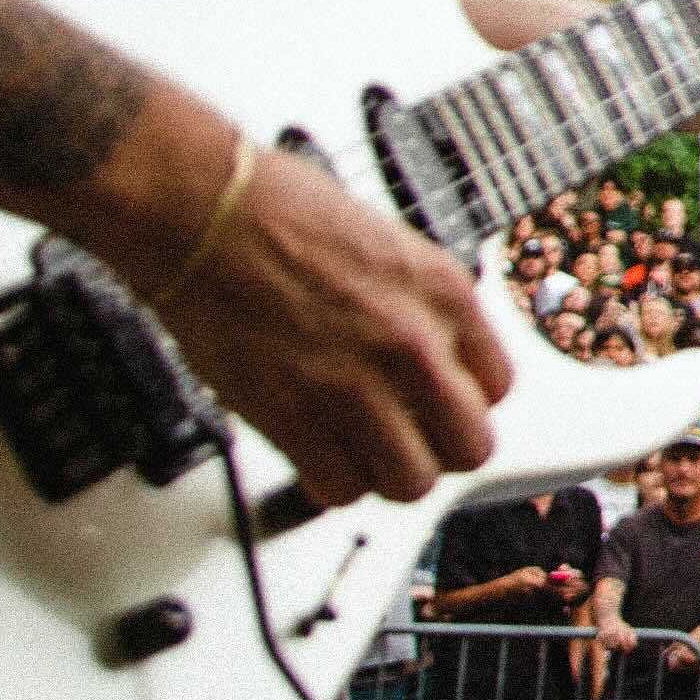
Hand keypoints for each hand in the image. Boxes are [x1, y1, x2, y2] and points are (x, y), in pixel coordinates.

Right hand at [137, 131, 507, 503]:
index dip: (463, 403)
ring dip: (385, 475)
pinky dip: (330, 484)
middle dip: (438, 450)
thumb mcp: (387, 243)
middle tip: (407, 441)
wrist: (202, 213)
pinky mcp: (296, 417)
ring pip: (411, 481)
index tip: (438, 405)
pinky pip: (341, 488)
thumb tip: (430, 349)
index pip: (497, 386)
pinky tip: (316, 460)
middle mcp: (413, 343)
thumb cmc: (277, 211)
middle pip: (470, 446)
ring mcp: (357, 385)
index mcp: (443, 292)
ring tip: (359, 453)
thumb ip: (418, 303)